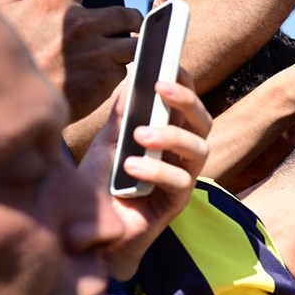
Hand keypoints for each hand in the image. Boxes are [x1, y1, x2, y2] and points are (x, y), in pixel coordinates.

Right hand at [0, 0, 141, 121]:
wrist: (15, 105)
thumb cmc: (6, 59)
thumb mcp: (1, 13)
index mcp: (53, 3)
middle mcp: (80, 25)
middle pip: (126, 13)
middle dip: (128, 19)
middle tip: (123, 25)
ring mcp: (97, 53)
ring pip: (132, 43)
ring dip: (127, 46)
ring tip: (113, 51)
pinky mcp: (106, 78)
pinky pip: (124, 69)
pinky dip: (116, 70)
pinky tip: (99, 73)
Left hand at [83, 71, 212, 278]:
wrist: (91, 231)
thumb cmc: (100, 186)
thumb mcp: (106, 144)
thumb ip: (121, 117)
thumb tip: (132, 84)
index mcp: (167, 135)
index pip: (185, 105)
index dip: (184, 83)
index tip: (171, 63)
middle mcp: (181, 155)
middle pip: (202, 122)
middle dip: (186, 102)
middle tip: (161, 88)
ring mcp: (182, 178)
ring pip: (199, 150)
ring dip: (172, 136)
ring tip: (141, 135)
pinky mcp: (176, 203)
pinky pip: (180, 182)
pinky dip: (156, 171)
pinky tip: (131, 168)